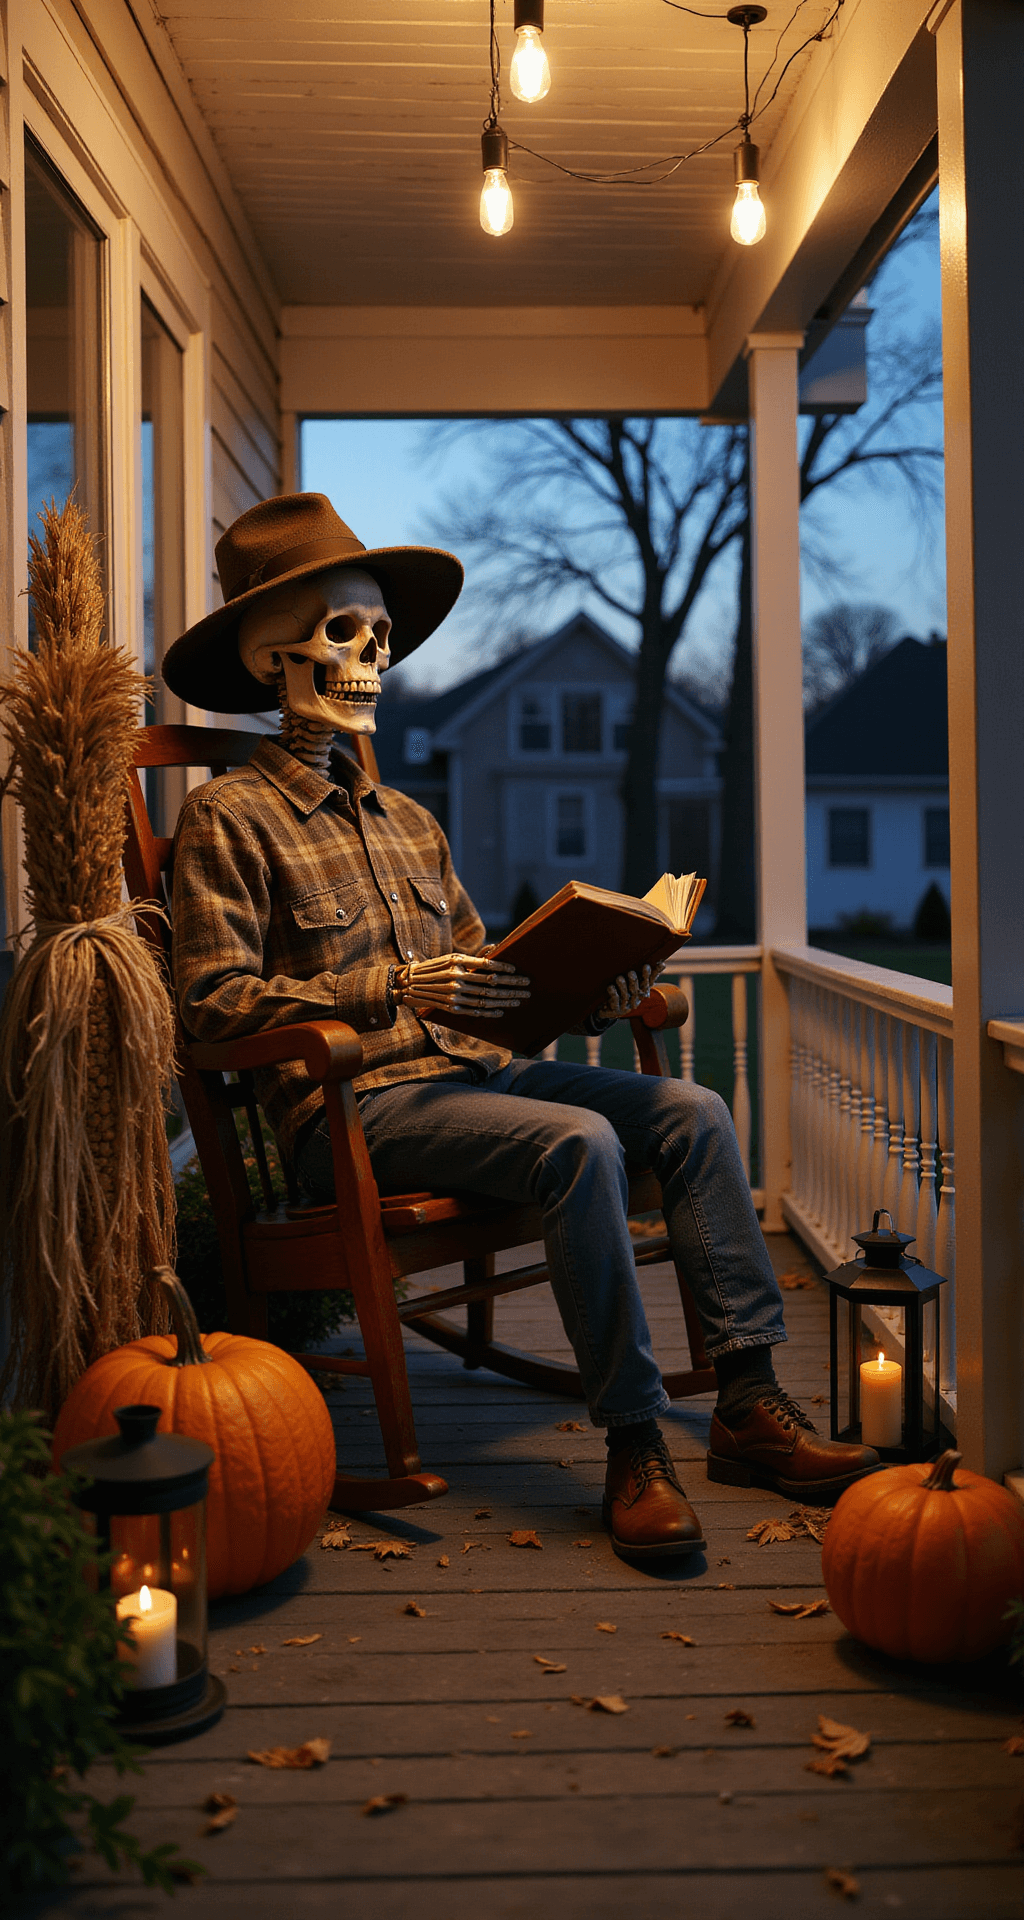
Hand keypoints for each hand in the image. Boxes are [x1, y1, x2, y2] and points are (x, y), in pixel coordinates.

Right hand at [393, 951, 530, 1019]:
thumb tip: (495, 953)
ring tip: (518, 999)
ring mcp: (454, 995)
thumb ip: (472, 959)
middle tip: (526, 986)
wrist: (410, 983)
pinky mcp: (451, 1007)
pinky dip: (490, 1011)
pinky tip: (501, 1011)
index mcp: (457, 962)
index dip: (504, 968)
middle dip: (511, 985)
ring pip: (486, 998)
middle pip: (490, 983)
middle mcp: (456, 978)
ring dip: (504, 1000)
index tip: (517, 970)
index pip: (486, 965)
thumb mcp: (451, 957)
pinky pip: (475, 1010)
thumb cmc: (435, 967)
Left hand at [597, 964, 661, 1018]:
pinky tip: (610, 987)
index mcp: (643, 991)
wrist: (613, 1009)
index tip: (646, 966)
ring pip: (626, 995)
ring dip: (623, 986)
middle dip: (634, 981)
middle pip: (637, 990)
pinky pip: (616, 1001)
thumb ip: (647, 974)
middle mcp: (636, 998)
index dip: (649, 975)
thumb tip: (663, 963)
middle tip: (630, 972)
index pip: (648, 982)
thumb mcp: (638, 983)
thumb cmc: (628, 991)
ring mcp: (626, 1005)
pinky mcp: (617, 1009)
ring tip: (619, 978)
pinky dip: (613, 994)